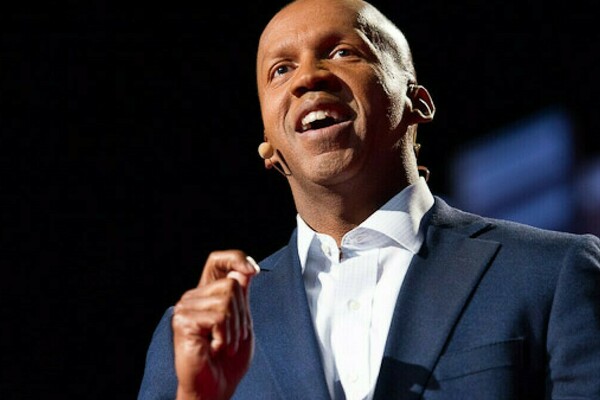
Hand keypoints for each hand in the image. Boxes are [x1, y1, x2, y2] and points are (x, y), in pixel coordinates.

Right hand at [172, 250, 259, 399]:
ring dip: (234, 328)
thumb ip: (241, 296)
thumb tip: (244, 270)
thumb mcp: (242, 322)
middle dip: (242, 314)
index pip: (217, 261)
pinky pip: (218, 315)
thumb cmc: (228, 361)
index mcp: (207, 294)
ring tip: (224, 345)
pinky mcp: (183, 320)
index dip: (235, 258)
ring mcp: (185, 307)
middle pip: (231, 283)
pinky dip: (225, 335)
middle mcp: (194, 296)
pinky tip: (215, 348)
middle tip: (232, 337)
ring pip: (226, 298)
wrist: (215, 389)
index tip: (253, 270)